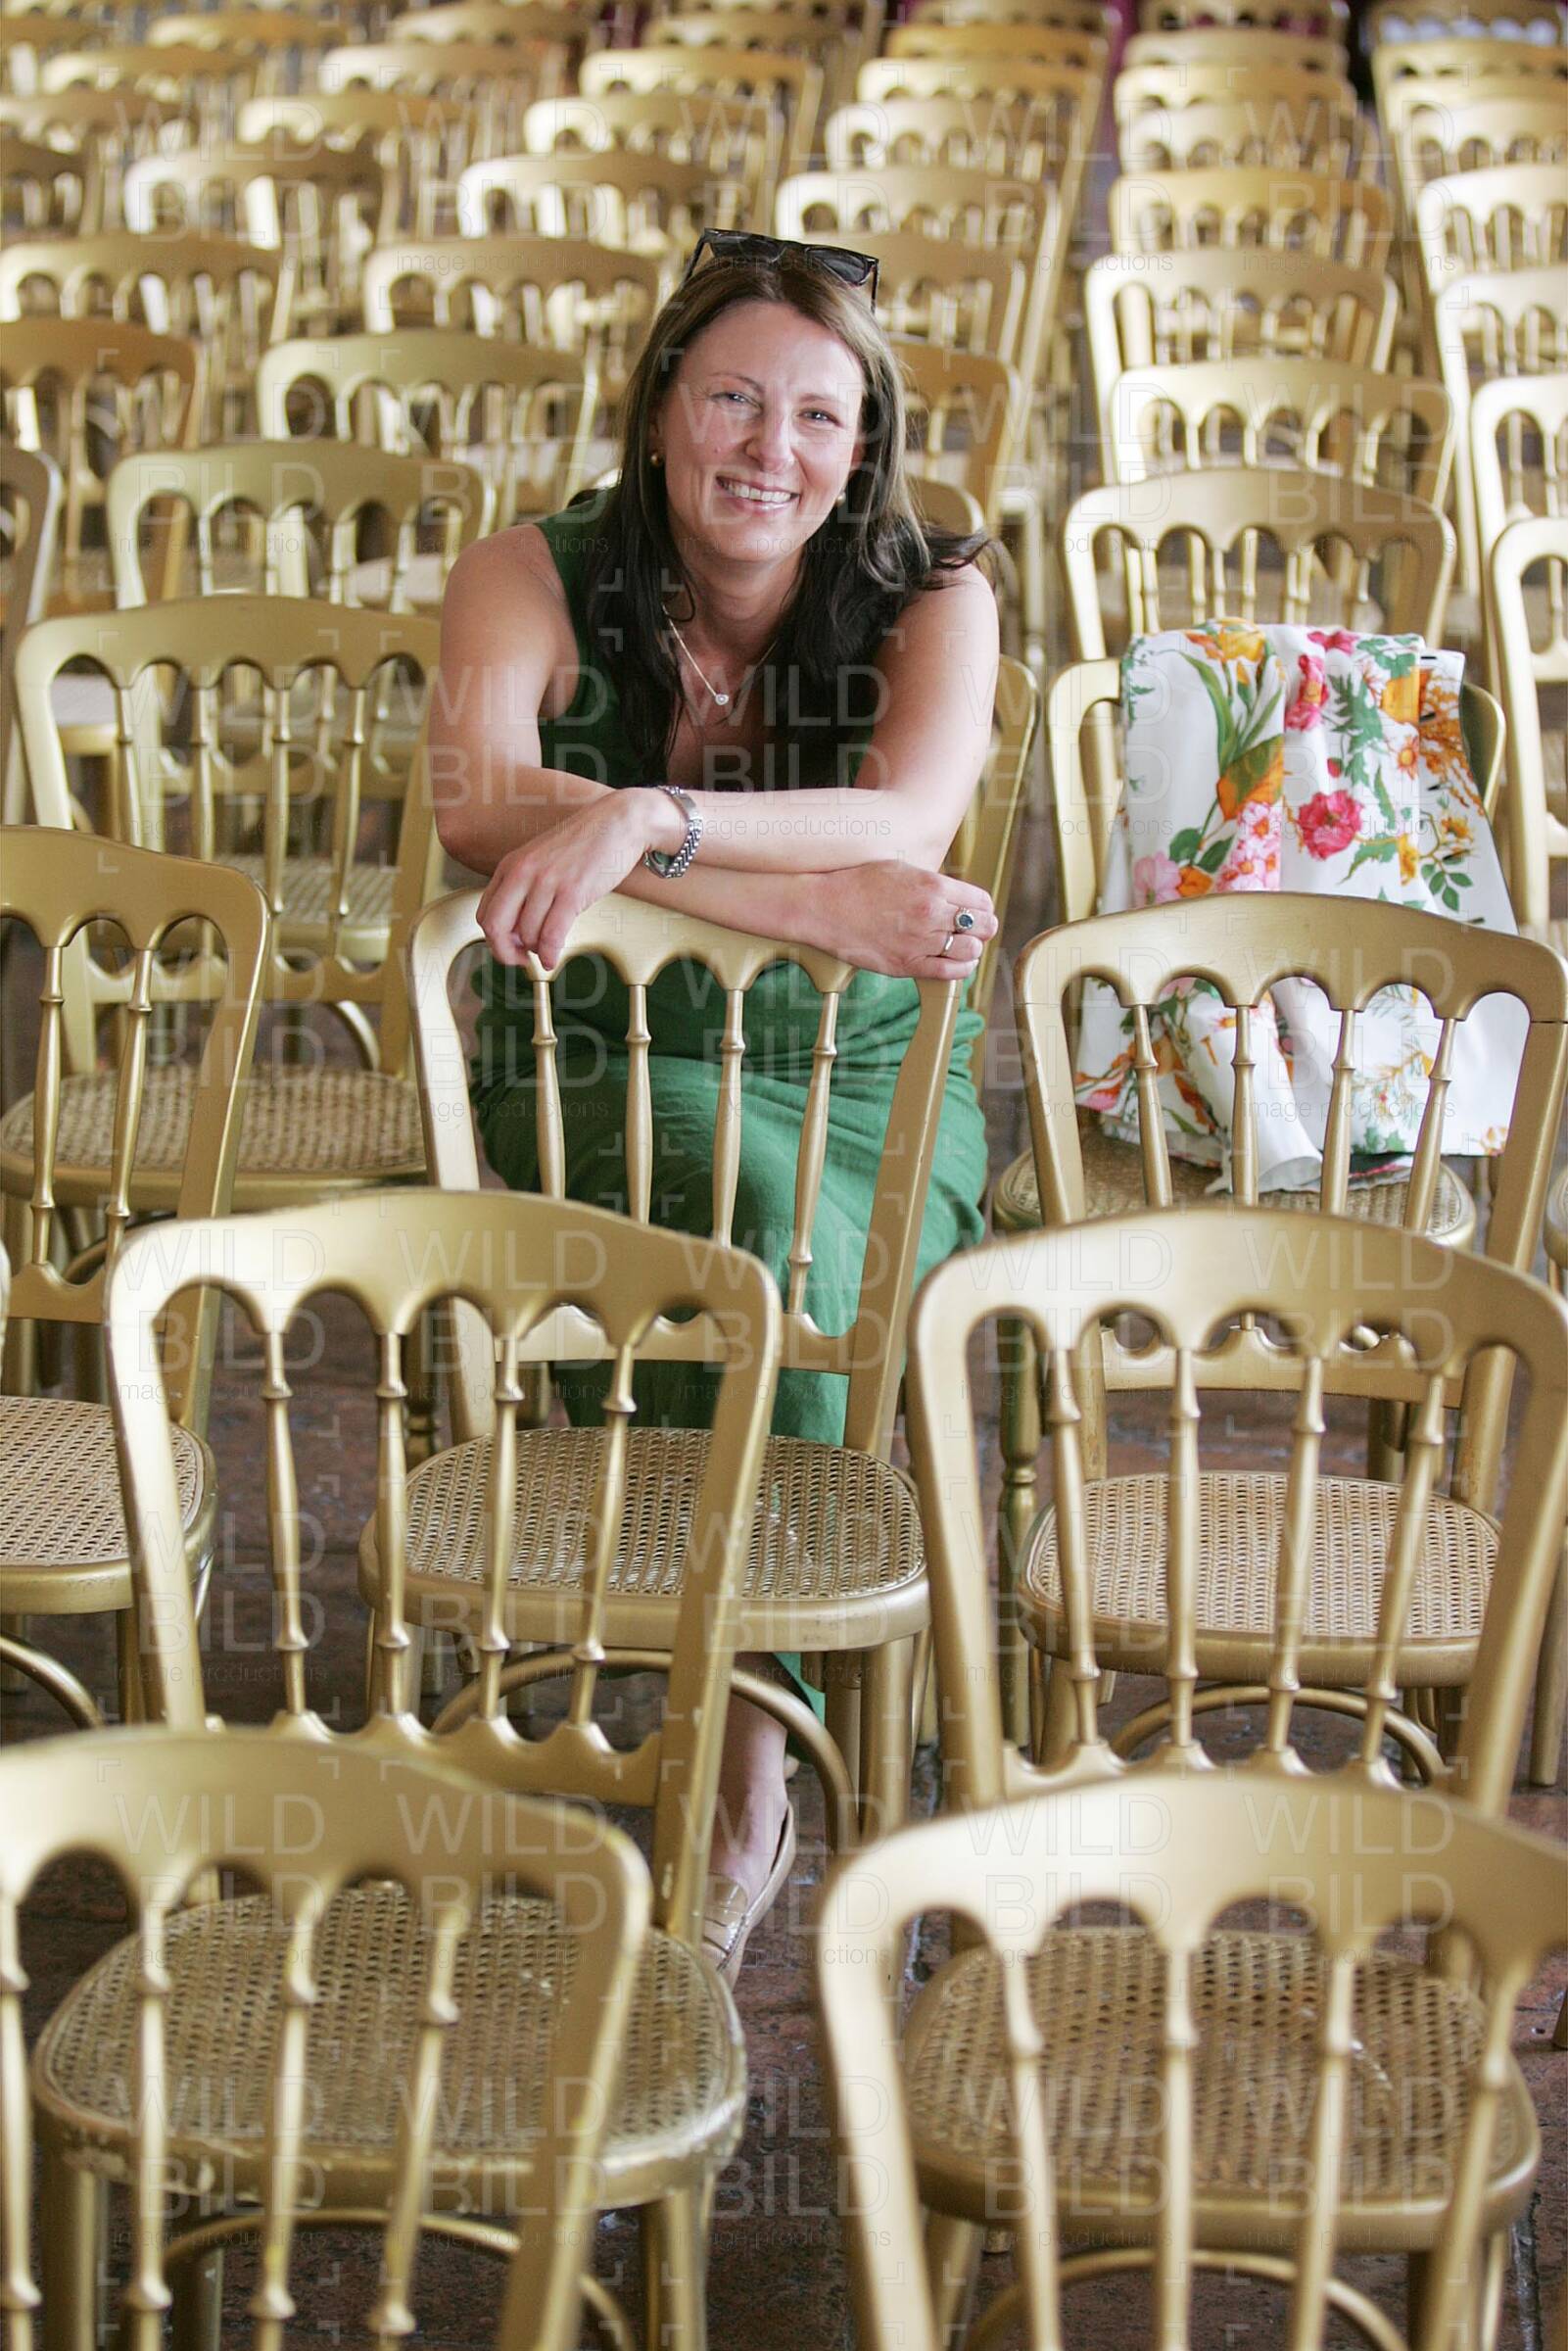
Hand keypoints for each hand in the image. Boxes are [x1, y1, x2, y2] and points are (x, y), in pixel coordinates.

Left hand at [476, 793, 666, 967]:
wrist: (618, 822)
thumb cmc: (584, 843)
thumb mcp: (541, 860)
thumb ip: (524, 890)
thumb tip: (516, 933)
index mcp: (511, 865)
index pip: (485, 913)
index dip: (493, 939)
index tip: (509, 948)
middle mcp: (523, 872)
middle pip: (495, 927)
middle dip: (505, 953)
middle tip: (519, 960)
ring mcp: (547, 882)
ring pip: (527, 935)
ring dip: (536, 951)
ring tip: (547, 949)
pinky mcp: (572, 893)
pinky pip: (551, 936)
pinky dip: (549, 955)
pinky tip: (552, 958)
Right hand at [807, 864, 997, 979]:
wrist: (825, 908)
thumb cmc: (858, 885)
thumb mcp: (902, 870)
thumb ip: (932, 883)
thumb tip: (955, 896)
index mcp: (933, 885)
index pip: (981, 902)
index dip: (984, 908)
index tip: (978, 912)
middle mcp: (932, 913)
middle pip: (983, 926)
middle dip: (983, 928)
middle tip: (976, 931)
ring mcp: (920, 941)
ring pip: (970, 950)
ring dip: (971, 949)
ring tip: (963, 947)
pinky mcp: (907, 964)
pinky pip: (951, 973)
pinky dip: (961, 969)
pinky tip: (957, 963)